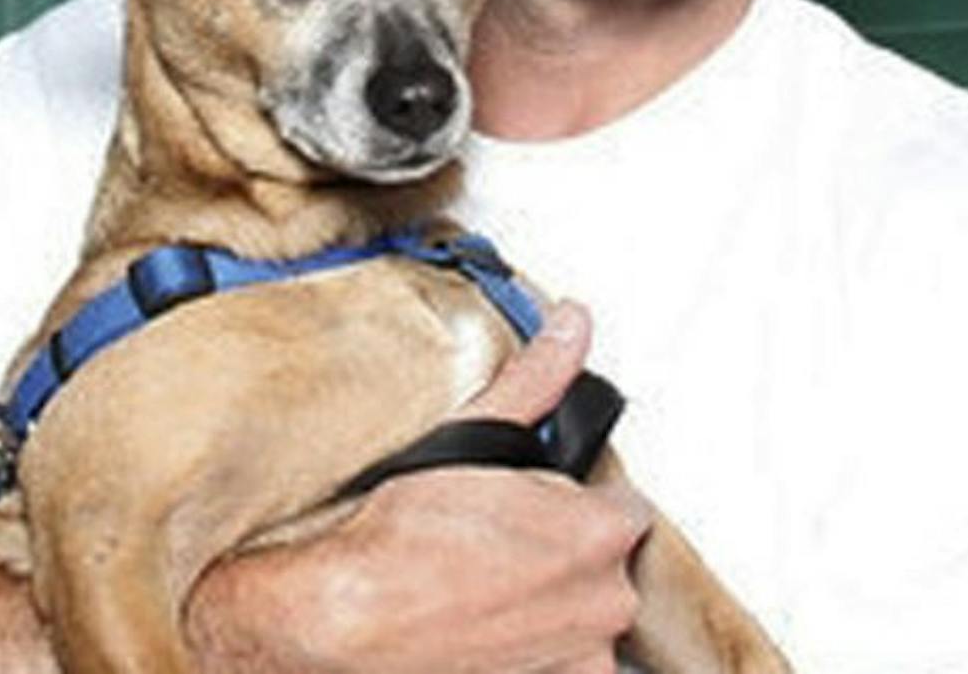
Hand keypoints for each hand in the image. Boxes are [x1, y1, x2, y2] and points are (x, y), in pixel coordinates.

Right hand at [187, 302, 649, 672]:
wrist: (344, 623)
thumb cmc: (400, 540)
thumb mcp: (473, 436)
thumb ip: (537, 380)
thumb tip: (571, 328)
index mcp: (600, 533)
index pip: (623, 508)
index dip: (577, 504)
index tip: (538, 508)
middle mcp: (605, 604)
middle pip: (606, 567)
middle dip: (565, 555)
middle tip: (502, 547)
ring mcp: (579, 660)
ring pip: (583, 621)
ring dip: (550, 607)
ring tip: (487, 590)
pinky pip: (557, 665)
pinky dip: (531, 652)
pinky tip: (485, 630)